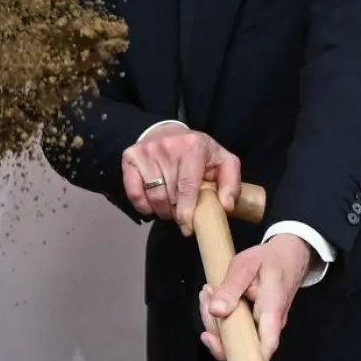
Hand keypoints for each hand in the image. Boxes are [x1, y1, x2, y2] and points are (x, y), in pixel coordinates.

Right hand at [120, 122, 240, 235]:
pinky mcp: (130, 157)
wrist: (170, 133)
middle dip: (176, 211)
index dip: (187, 211)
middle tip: (182, 213)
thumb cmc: (199, 152)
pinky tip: (153, 205)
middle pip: (169, 194)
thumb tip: (226, 207)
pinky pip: (134, 193)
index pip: (187, 186)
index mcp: (193, 146)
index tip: (188, 227)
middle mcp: (167, 146)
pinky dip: (144, 206)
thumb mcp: (223, 162)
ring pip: (153, 196)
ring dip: (162, 210)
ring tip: (170, 208)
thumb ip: (231, 183)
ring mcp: (146, 151)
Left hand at [199, 234, 313, 360]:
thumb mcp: (247, 265)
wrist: (290, 254)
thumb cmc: (272, 259)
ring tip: (209, 291)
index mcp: (272, 311)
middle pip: (240, 344)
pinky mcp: (254, 322)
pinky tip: (214, 295)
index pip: (265, 348)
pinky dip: (220, 314)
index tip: (222, 345)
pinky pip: (235, 327)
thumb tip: (216, 311)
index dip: (244, 358)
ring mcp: (262, 325)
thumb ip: (231, 287)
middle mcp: (270, 325)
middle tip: (207, 297)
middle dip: (215, 326)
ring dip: (214, 318)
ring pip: (234, 336)